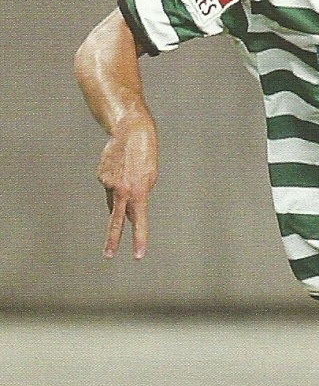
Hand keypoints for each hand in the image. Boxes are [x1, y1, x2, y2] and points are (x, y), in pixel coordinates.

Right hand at [97, 113, 157, 258]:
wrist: (129, 130)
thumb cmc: (146, 153)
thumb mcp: (151, 177)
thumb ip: (141, 196)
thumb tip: (131, 211)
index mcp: (138, 192)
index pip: (139, 222)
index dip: (139, 240)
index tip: (138, 256)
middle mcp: (121, 191)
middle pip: (116, 221)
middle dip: (113, 240)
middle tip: (108, 255)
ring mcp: (108, 183)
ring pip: (114, 201)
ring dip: (120, 200)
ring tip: (129, 177)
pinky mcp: (101, 175)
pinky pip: (110, 186)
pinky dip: (115, 181)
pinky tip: (120, 167)